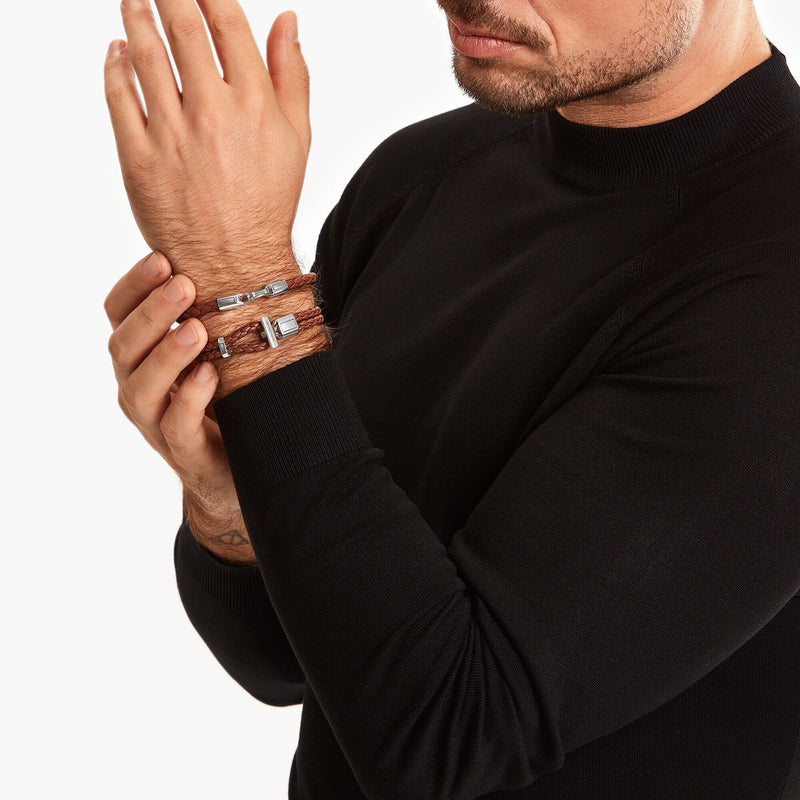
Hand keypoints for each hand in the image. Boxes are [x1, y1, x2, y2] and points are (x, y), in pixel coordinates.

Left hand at [103, 0, 310, 299]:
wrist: (237, 262)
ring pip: (144, 55)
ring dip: (135, 18)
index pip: (225, 25)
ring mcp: (172, 136)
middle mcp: (213, 114)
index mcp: (255, 105)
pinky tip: (117, 51)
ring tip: (134, 1)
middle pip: (180, 29)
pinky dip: (115, 66)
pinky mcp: (139, 159)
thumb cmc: (268, 202)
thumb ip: (292, 75)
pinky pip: (119, 98)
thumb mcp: (297, 138)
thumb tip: (287, 21)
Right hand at [105, 251, 256, 564]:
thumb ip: (213, 313)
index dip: (134, 285)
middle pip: (124, 346)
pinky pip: (176, 425)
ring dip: (167, 354)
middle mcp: (138, 386)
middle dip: (152, 312)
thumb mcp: (216, 350)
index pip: (119, 313)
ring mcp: (155, 422)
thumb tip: (237, 254)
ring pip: (141, 387)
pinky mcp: (184, 452)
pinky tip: (209, 375)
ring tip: (196, 328)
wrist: (237, 469)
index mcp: (141, 355)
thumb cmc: (227, 397)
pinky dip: (189, 398)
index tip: (162, 257)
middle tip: (183, 284)